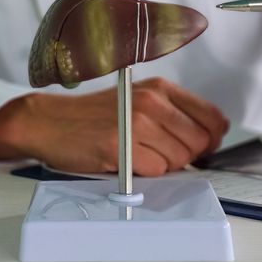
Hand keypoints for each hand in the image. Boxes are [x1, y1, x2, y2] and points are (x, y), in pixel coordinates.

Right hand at [0, 77, 227, 175]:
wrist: (50, 122)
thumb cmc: (93, 116)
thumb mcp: (136, 100)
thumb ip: (172, 114)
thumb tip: (208, 138)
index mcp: (159, 88)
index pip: (211, 116)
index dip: (212, 138)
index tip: (201, 146)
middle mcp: (151, 102)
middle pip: (199, 142)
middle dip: (187, 155)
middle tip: (162, 154)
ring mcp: (135, 123)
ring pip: (178, 159)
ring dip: (163, 165)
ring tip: (139, 155)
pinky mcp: (120, 146)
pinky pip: (155, 170)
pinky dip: (145, 173)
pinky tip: (127, 162)